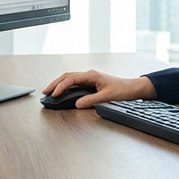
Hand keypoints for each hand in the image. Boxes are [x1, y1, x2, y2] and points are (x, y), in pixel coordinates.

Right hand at [42, 70, 156, 109]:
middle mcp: (89, 75)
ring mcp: (90, 78)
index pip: (71, 79)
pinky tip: (62, 91)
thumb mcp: (106, 97)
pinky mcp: (91, 82)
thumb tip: (77, 104)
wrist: (133, 88)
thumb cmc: (123, 90)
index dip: (61, 86)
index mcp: (92, 75)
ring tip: (50, 91)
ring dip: (59, 84)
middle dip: (55, 84)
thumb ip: (91, 100)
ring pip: (70, 78)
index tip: (54, 94)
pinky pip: (75, 82)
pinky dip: (66, 86)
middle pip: (67, 76)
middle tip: (45, 92)